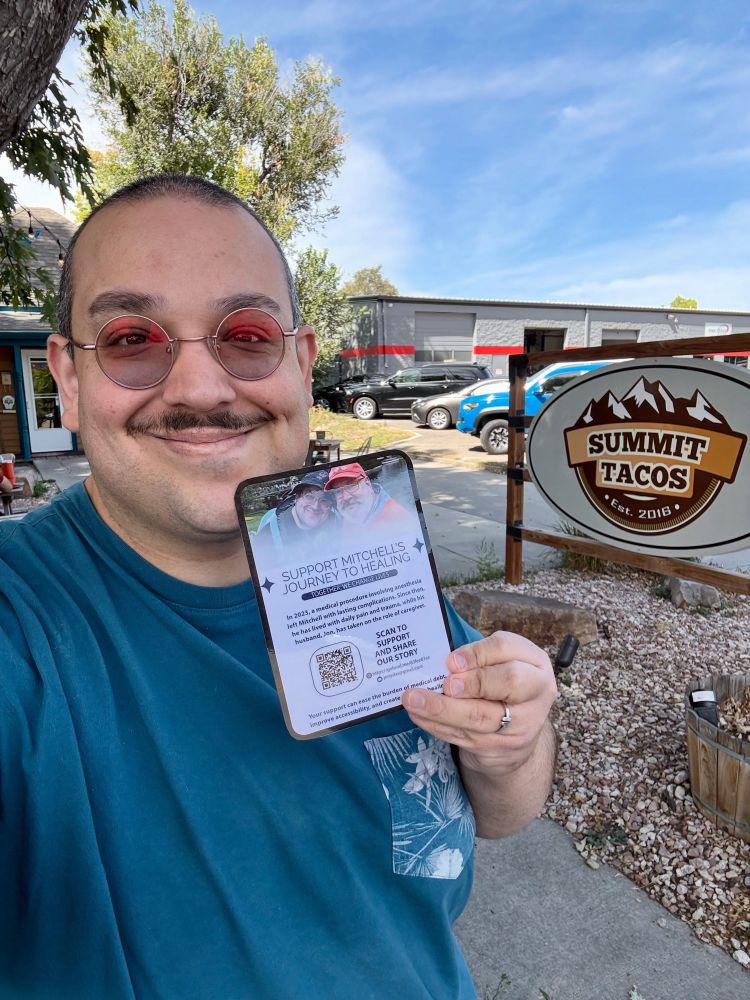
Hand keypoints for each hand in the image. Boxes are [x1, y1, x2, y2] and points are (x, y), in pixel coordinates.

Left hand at [401, 630, 556, 775]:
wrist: (518, 731)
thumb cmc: (505, 681)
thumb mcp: (504, 660)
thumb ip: (484, 655)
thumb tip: (453, 663)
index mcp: (538, 672)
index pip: (512, 656)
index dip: (481, 657)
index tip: (452, 661)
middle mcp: (534, 703)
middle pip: (504, 688)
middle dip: (471, 684)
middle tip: (443, 684)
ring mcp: (517, 732)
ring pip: (477, 719)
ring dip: (440, 709)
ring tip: (412, 699)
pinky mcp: (496, 751)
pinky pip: (462, 736)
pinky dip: (436, 725)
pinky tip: (418, 714)